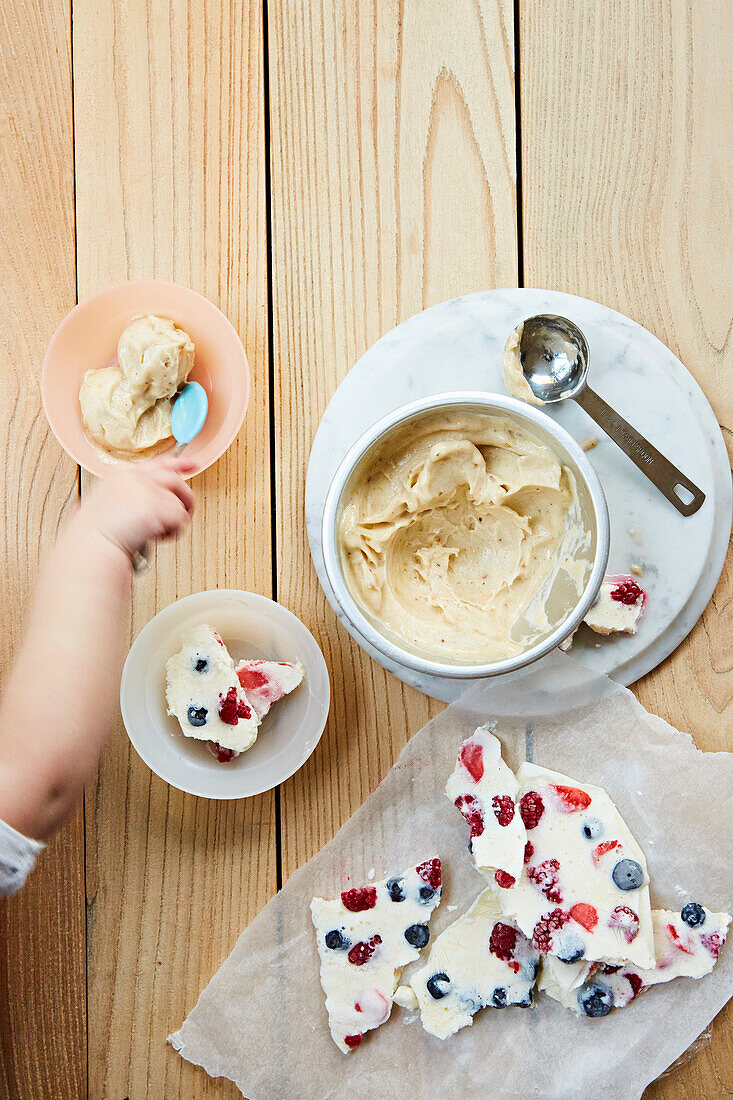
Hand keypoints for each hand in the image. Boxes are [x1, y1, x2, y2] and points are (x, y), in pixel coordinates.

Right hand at [75, 454, 195, 558]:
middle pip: (175, 480)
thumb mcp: (111, 506)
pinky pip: (181, 518)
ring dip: (173, 521)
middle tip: (186, 511)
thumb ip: (132, 497)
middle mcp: (135, 479)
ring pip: (179, 502)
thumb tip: (155, 499)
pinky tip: (157, 538)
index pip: (156, 464)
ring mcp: (146, 491)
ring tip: (157, 533)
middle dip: (185, 498)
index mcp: (121, 477)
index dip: (177, 463)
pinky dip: (174, 532)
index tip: (192, 464)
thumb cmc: (97, 537)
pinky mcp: (156, 506)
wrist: (91, 548)